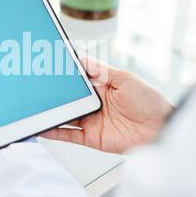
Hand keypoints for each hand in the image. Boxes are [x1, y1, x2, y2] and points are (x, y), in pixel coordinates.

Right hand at [40, 58, 172, 153]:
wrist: (161, 129)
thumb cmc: (149, 102)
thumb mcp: (125, 79)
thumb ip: (101, 70)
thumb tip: (81, 59)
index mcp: (101, 87)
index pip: (76, 80)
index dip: (63, 76)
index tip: (48, 69)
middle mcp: (93, 104)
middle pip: (67, 98)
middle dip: (52, 93)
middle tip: (37, 87)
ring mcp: (90, 121)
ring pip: (64, 116)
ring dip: (50, 112)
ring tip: (34, 107)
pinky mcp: (91, 138)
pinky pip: (68, 135)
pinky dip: (54, 131)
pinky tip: (42, 126)